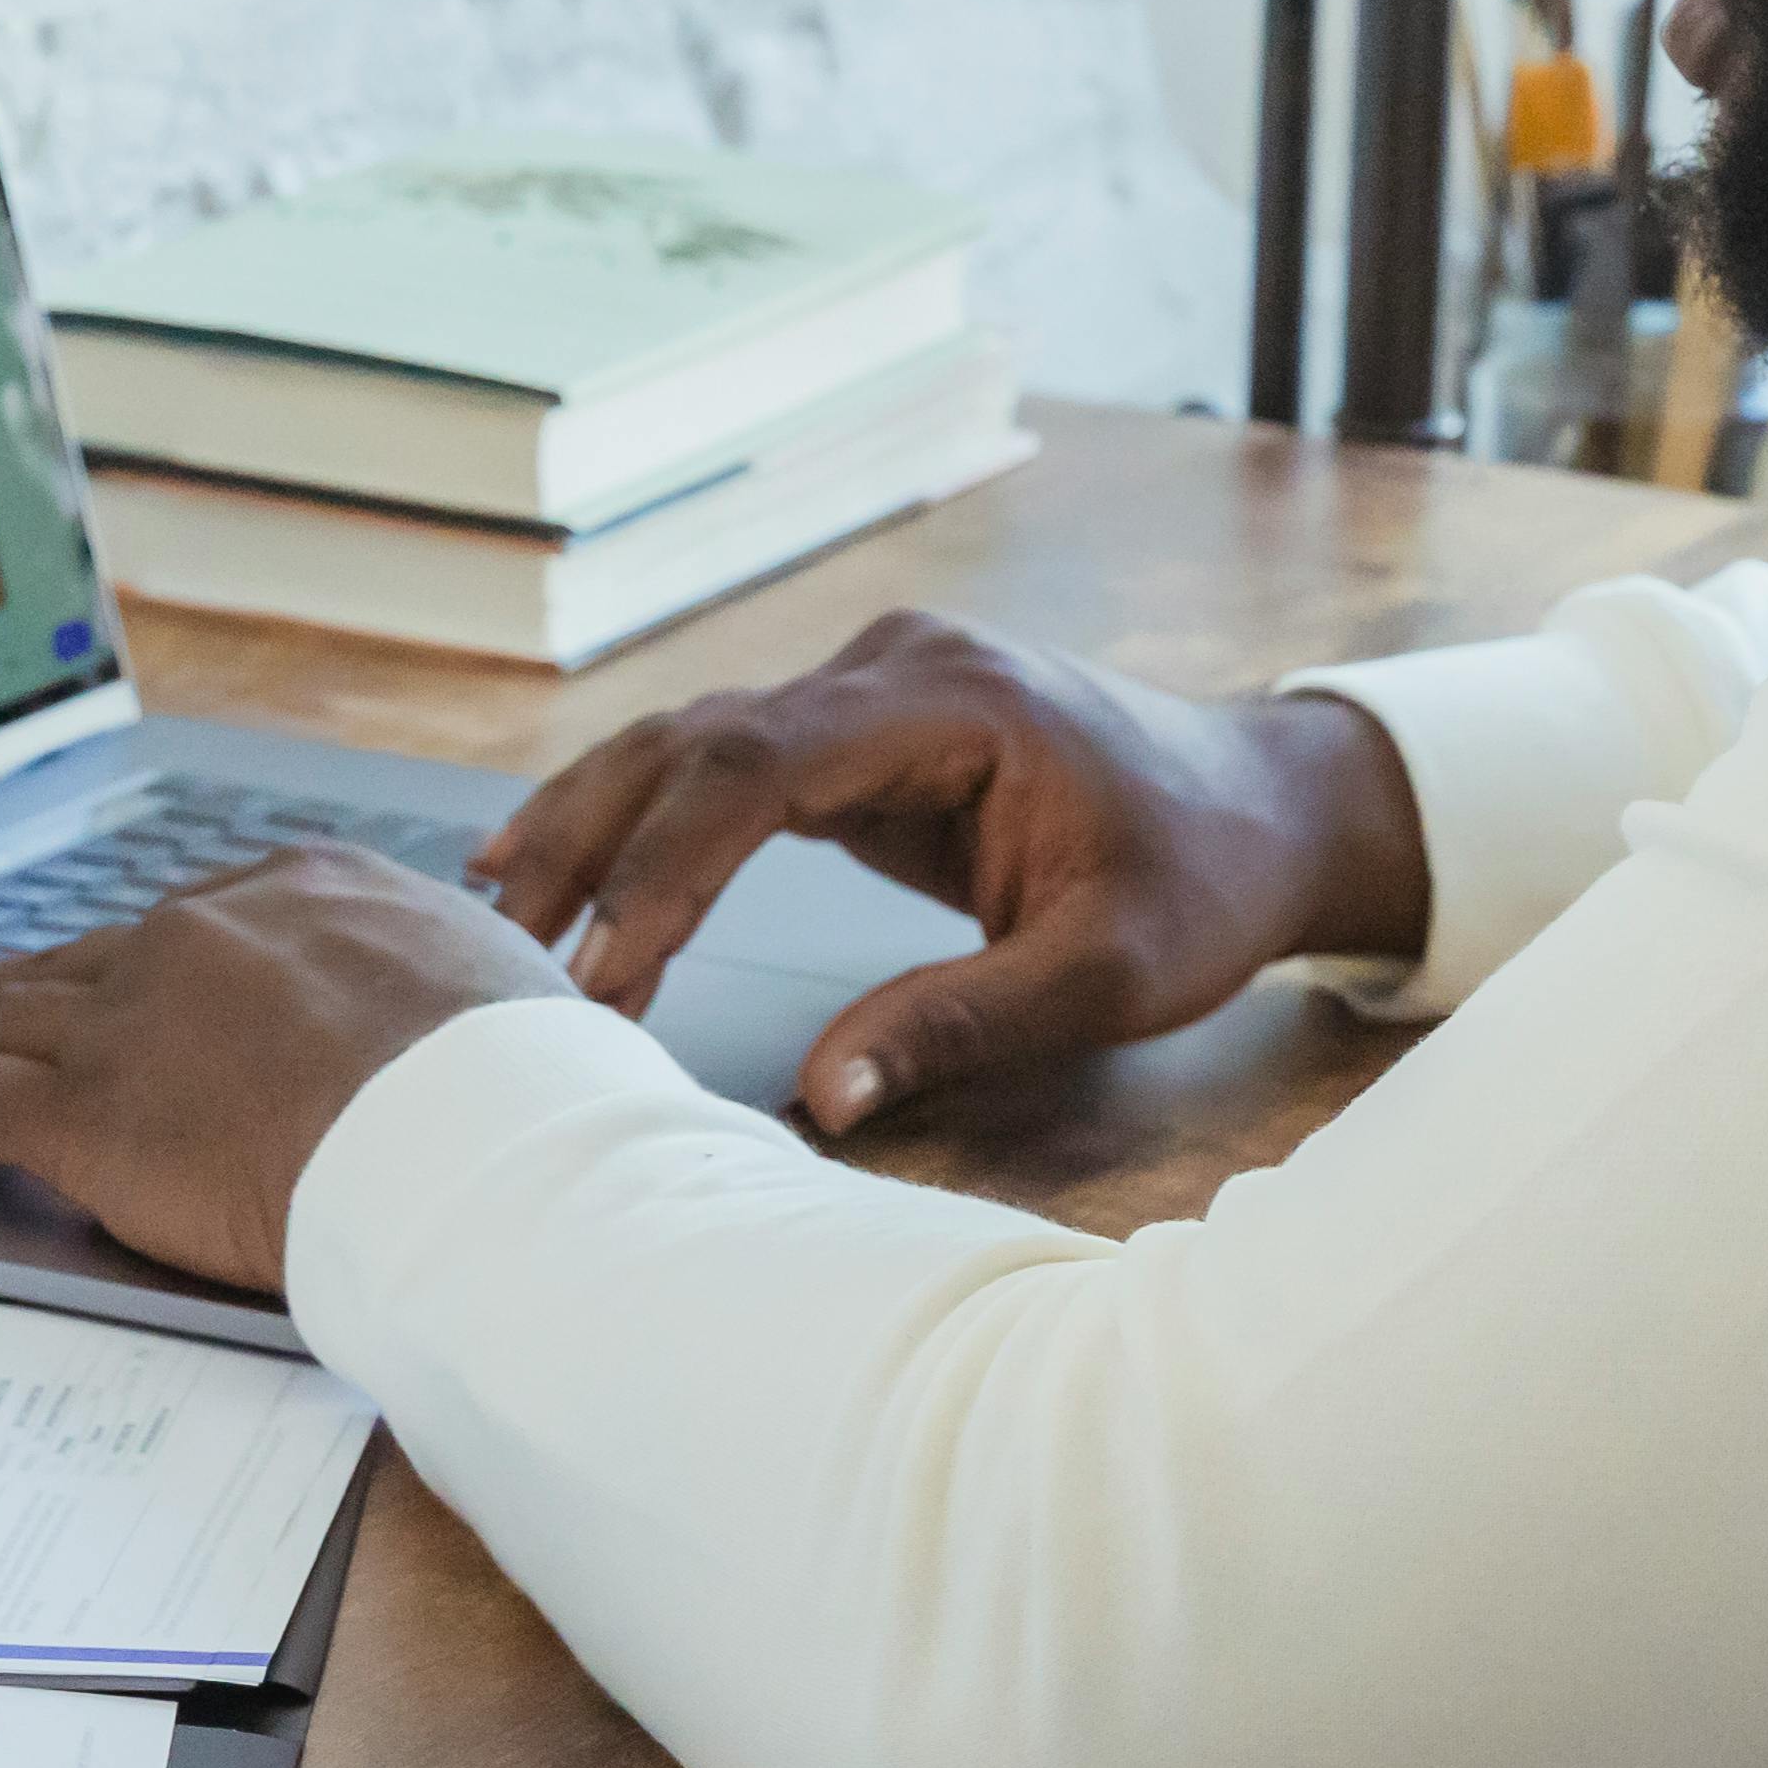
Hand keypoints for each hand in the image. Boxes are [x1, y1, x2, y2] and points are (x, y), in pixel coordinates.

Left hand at [0, 847, 572, 1292]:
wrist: (475, 1137)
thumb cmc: (521, 1087)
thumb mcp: (504, 1000)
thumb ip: (452, 1003)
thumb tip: (490, 1032)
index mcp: (306, 894)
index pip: (181, 933)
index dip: (113, 967)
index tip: (77, 980)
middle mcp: (199, 937)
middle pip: (60, 966)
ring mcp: (133, 1018)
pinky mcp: (83, 1112)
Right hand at [473, 609, 1428, 1132]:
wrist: (1274, 807)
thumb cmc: (1206, 884)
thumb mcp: (1111, 974)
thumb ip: (966, 1024)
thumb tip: (822, 1099)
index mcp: (953, 702)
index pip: (762, 768)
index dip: (667, 869)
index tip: (606, 973)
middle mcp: (894, 669)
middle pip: (697, 736)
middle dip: (589, 839)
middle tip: (500, 949)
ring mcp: (875, 689)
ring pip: (694, 739)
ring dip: (594, 821)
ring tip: (493, 911)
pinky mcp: (866, 731)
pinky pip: (731, 766)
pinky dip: (646, 819)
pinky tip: (560, 869)